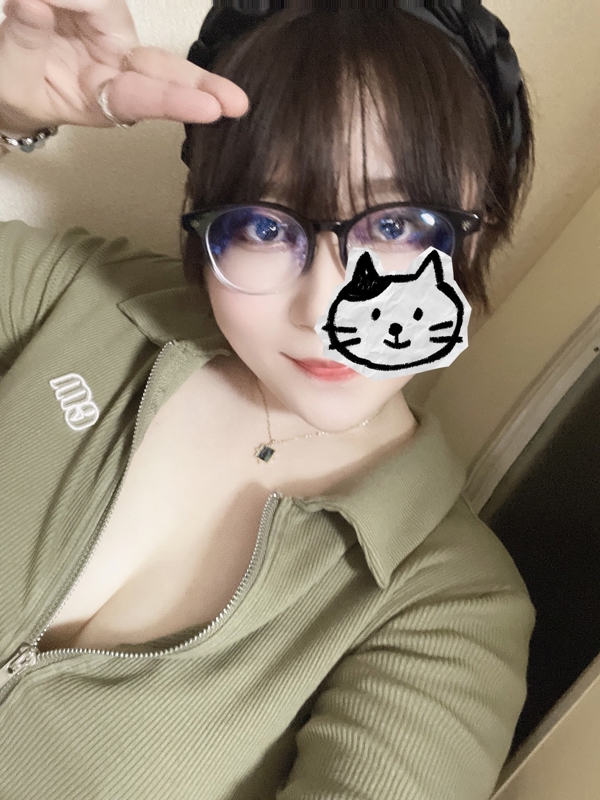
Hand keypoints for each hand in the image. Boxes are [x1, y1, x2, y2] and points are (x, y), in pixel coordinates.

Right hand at [0, 0, 249, 133]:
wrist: (9, 75)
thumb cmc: (16, 89)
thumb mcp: (11, 81)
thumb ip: (24, 46)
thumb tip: (34, 3)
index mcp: (101, 100)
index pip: (143, 99)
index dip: (176, 101)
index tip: (213, 109)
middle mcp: (118, 69)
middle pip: (163, 69)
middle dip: (200, 83)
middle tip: (236, 102)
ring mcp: (113, 37)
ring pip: (112, 9)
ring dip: (76, 2)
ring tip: (31, 7)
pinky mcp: (100, 10)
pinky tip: (41, 4)